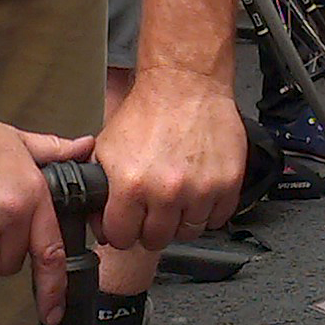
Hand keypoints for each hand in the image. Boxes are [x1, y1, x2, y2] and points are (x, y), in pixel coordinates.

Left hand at [95, 67, 245, 254]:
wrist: (185, 84)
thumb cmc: (148, 111)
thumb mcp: (106, 148)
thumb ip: (99, 188)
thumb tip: (96, 219)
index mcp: (131, 185)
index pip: (121, 239)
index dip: (120, 231)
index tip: (126, 223)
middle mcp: (167, 192)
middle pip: (156, 240)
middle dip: (150, 227)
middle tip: (152, 208)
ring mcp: (201, 190)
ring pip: (188, 233)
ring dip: (181, 219)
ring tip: (177, 196)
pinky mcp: (228, 184)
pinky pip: (217, 219)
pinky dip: (208, 210)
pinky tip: (198, 190)